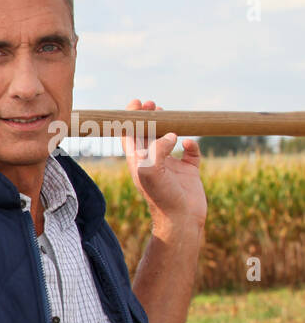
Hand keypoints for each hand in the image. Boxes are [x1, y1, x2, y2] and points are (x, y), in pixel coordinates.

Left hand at [119, 99, 206, 236]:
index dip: (131, 119)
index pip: (130, 136)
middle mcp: (153, 163)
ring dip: (168, 127)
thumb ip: (156, 149)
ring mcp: (171, 167)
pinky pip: (191, 153)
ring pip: (168, 141)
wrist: (181, 220)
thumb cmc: (161, 197)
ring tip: (166, 113)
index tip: (136, 103)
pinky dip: (192, 145)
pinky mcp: (189, 172)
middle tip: (152, 104)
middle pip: (147, 135)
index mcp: (138, 162)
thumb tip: (170, 134)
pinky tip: (190, 143)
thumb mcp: (151, 171)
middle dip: (148, 119)